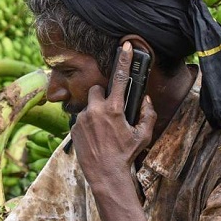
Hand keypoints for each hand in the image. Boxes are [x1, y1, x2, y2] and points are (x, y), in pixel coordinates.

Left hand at [70, 42, 155, 184]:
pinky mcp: (73, 127)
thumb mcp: (143, 135)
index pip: (120, 78)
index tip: (126, 45)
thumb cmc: (126, 155)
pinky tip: (95, 138)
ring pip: (88, 106)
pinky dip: (87, 124)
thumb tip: (145, 100)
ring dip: (95, 112)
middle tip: (110, 111)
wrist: (105, 174)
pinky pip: (80, 119)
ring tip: (102, 131)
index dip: (124, 60)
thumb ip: (147, 114)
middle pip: (97, 90)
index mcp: (113, 109)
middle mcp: (95, 110)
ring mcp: (81, 119)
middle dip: (103, 97)